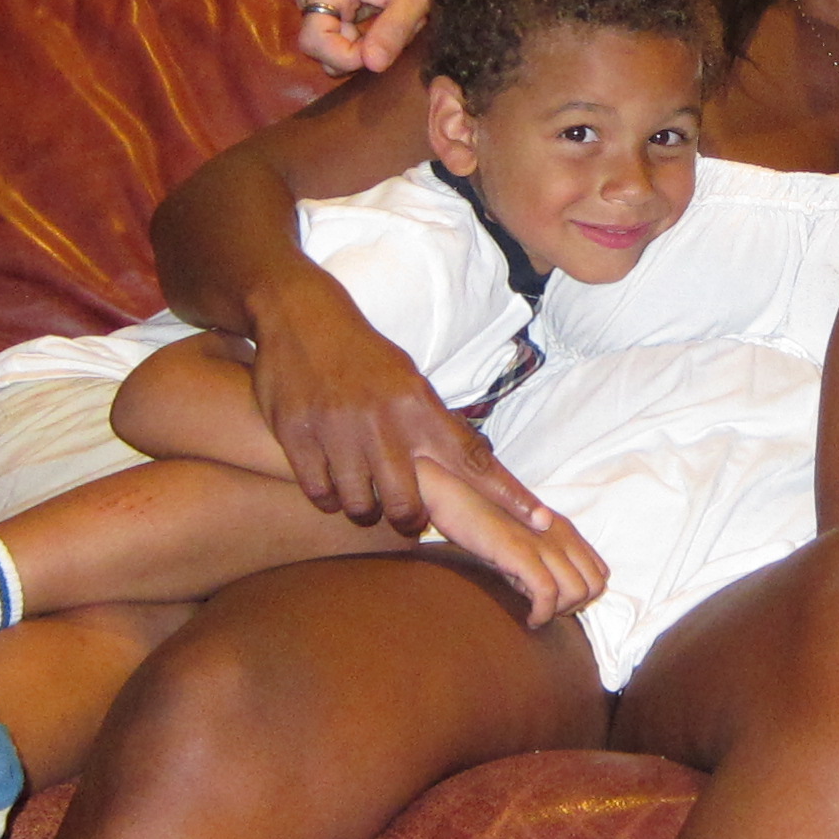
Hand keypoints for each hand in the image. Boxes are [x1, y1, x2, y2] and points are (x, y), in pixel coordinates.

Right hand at [251, 281, 548, 535]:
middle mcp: (383, 422)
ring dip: (363, 507)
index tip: (540, 522)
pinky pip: (320, 493)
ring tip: (361, 490)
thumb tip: (476, 464)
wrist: (303, 317)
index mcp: (419, 407)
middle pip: (408, 506)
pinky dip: (327, 495)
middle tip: (403, 514)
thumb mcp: (409, 381)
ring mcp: (338, 430)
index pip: (475, 460)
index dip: (508, 496)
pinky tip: (330, 479)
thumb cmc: (364, 356)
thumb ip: (436, 425)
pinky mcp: (298, 435)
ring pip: (361, 506)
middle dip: (407, 519)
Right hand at [293, 0, 494, 75]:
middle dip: (359, 50)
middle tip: (397, 33)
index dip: (342, 58)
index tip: (378, 57)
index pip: (313, 39)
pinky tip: (395, 15)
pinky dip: (372, 33)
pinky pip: (346, 31)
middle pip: (319, 42)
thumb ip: (393, 31)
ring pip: (334, 39)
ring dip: (368, 42)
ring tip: (400, 18)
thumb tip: (372, 65)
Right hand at [415, 457, 606, 621]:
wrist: (452, 496)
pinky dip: (542, 614)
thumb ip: (540, 560)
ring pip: (578, 591)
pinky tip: (528, 618)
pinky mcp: (521, 551)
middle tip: (547, 612)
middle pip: (595, 585)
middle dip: (575, 607)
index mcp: (564, 529)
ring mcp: (542, 542)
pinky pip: (548, 592)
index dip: (583, 594)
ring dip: (559, 612)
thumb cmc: (481, 522)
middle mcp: (560, 533)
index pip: (599, 572)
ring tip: (536, 614)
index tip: (557, 604)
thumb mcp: (520, 539)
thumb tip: (547, 595)